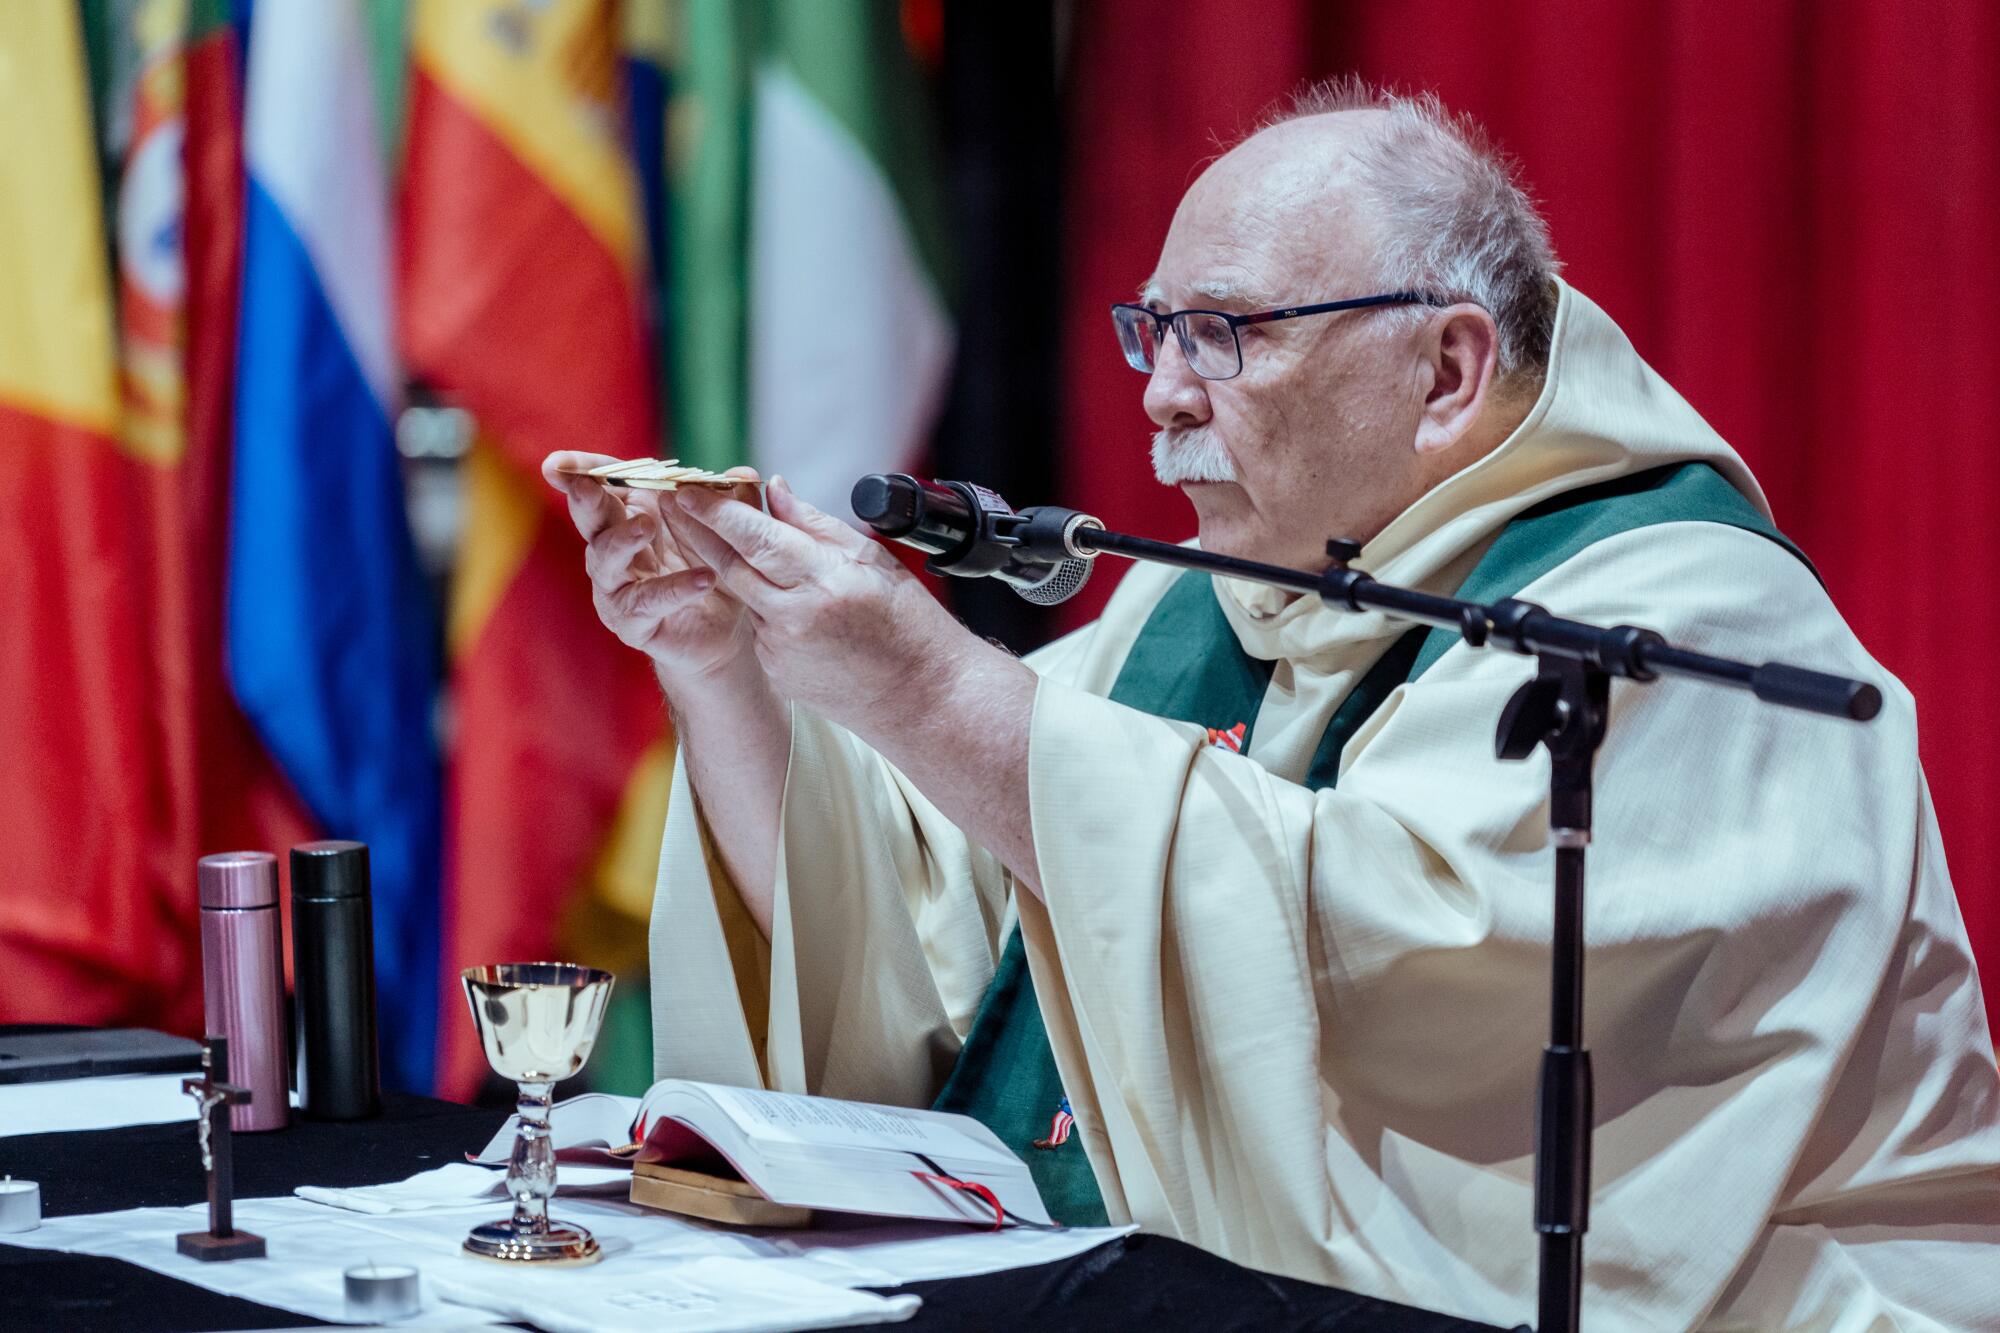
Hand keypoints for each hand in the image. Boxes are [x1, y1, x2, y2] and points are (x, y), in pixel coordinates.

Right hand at [541, 452, 762, 684]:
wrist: (722, 632)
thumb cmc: (711, 569)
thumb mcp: (727, 532)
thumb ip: (733, 502)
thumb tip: (744, 474)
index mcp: (630, 515)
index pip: (604, 484)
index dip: (583, 470)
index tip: (558, 462)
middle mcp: (614, 549)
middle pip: (593, 519)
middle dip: (585, 500)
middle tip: (586, 486)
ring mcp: (618, 587)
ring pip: (607, 560)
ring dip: (623, 540)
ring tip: (646, 526)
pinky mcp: (633, 622)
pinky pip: (648, 602)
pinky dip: (675, 589)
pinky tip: (703, 580)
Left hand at [668, 476, 973, 727]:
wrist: (920, 699)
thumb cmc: (909, 627)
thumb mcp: (873, 562)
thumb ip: (816, 526)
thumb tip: (775, 492)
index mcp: (825, 582)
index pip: (756, 538)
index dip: (717, 512)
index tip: (689, 489)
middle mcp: (796, 617)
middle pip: (730, 566)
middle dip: (697, 532)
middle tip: (673, 503)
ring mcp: (782, 650)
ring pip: (745, 596)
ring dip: (731, 568)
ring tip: (725, 541)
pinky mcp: (777, 673)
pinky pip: (759, 628)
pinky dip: (764, 607)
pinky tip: (787, 604)